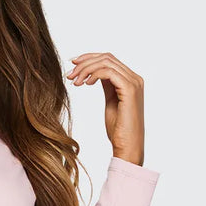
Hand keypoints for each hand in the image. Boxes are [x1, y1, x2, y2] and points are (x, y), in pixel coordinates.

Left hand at [66, 52, 145, 166]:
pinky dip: (94, 74)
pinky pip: (108, 72)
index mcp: (131, 80)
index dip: (89, 58)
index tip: (73, 65)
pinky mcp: (130, 90)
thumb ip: (107, 86)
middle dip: (85, 63)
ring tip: (75, 81)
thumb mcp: (111, 102)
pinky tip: (85, 84)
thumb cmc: (119, 131)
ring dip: (86, 69)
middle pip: (107, 57)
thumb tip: (94, 75)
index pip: (109, 59)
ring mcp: (134, 83)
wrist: (128, 147)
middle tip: (70, 74)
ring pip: (106, 62)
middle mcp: (134, 78)